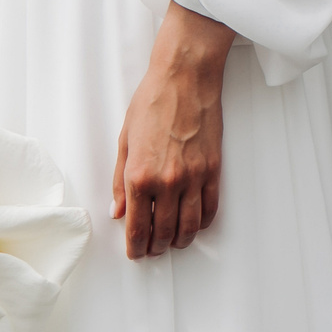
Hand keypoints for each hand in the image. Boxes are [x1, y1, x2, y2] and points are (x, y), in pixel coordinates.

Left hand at [112, 3, 234, 258]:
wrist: (185, 78)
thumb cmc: (152, 102)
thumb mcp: (124, 141)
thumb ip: (120, 182)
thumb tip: (119, 212)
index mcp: (139, 176)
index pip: (137, 227)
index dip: (135, 247)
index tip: (135, 253)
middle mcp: (167, 182)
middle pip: (164, 232)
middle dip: (157, 247)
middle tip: (153, 250)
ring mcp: (193, 177)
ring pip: (189, 226)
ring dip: (181, 241)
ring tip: (174, 242)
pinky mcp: (213, 170)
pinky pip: (210, 208)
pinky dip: (203, 223)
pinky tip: (196, 223)